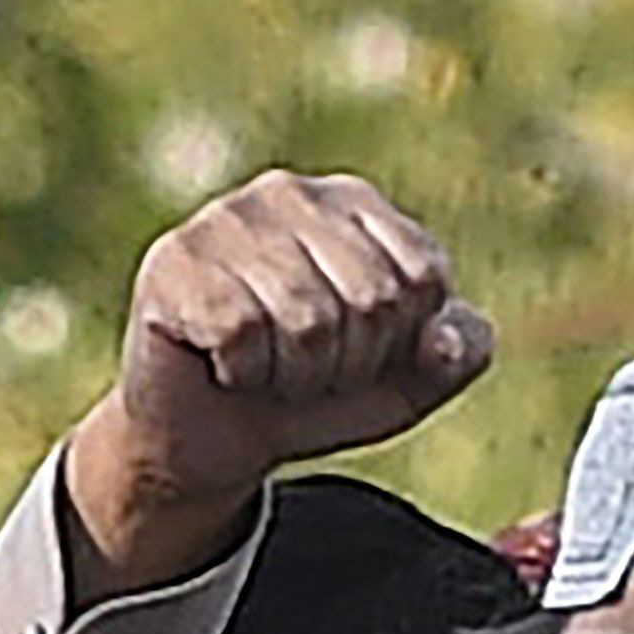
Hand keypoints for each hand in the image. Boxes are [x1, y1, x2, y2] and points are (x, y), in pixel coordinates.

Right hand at [64, 170, 493, 594]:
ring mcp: (226, 220)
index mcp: (356, 205)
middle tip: (307, 370)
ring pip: (308, 320)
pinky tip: (222, 363)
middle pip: (372, 298)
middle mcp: (291, 193)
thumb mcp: (407, 381)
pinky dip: (243, 372)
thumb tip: (442, 337)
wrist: (209, 439)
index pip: (424, 276)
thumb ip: (458, 353)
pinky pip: (241, 332)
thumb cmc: (315, 393)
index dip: (400, 344)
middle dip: (349, 365)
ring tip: (269, 368)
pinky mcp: (174, 261)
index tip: (359, 353)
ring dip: (296, 377)